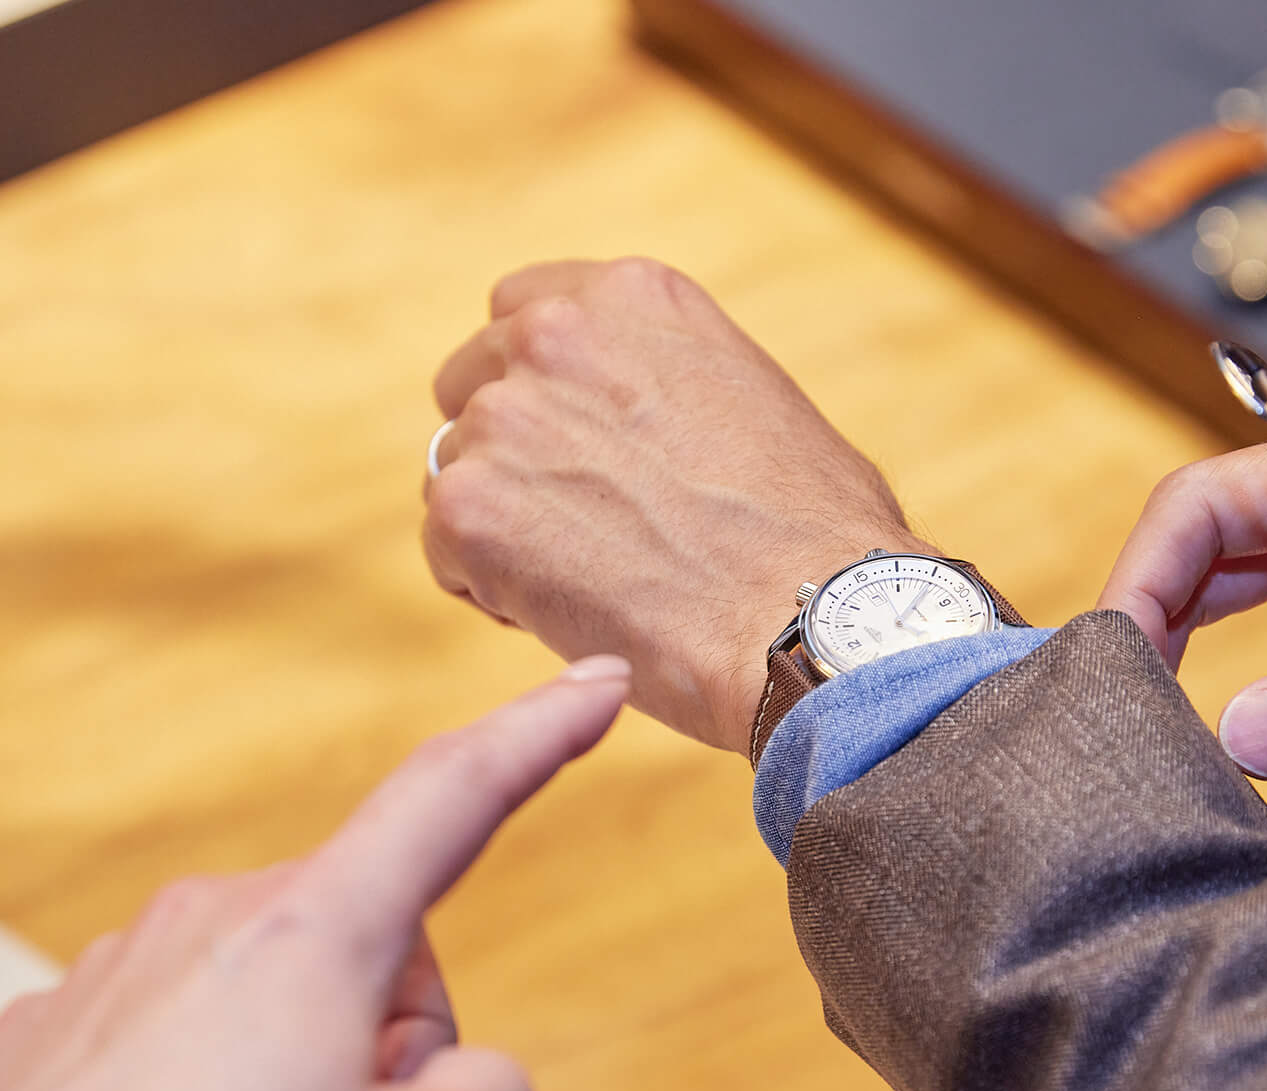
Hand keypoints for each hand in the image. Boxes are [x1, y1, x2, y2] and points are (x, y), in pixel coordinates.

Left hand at [423, 257, 927, 752]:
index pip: (522, 312)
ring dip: (508, 528)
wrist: (811, 618)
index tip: (575, 444)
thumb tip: (643, 426)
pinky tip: (577, 615)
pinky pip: (449, 555)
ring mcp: (505, 419)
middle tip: (582, 524)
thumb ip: (671, 384)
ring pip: (459, 475)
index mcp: (632, 297)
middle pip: (471, 385)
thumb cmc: (818, 535)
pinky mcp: (470, 509)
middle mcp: (556, 335)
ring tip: (600, 582)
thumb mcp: (758, 400)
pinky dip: (495, 592)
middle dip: (511, 453)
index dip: (542, 387)